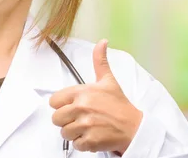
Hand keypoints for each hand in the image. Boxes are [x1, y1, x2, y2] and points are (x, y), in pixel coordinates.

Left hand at [49, 39, 142, 154]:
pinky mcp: (89, 141)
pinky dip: (82, 143)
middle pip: (56, 119)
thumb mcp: (108, 80)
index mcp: (82, 92)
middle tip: (81, 118)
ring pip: (64, 133)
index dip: (62, 105)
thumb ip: (100, 61)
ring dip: (74, 133)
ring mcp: (85, 125)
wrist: (134, 127)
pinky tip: (92, 136)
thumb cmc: (119, 105)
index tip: (73, 106)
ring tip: (88, 127)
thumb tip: (102, 42)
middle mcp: (82, 108)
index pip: (54, 101)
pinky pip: (75, 144)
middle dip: (66, 120)